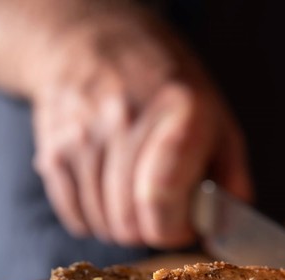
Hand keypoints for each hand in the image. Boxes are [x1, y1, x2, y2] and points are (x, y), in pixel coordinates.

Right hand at [31, 11, 250, 247]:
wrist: (94, 42)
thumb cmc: (167, 88)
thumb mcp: (216, 118)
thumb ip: (231, 177)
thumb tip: (224, 231)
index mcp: (179, 111)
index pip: (161, 199)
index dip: (177, 228)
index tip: (187, 224)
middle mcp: (124, 120)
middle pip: (129, 221)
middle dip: (153, 231)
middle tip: (166, 213)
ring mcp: (82, 135)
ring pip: (102, 224)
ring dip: (124, 227)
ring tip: (139, 199)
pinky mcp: (53, 150)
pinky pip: (75, 217)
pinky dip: (95, 220)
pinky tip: (111, 194)